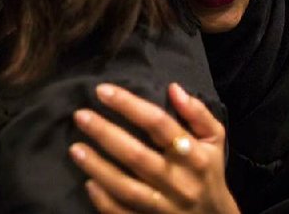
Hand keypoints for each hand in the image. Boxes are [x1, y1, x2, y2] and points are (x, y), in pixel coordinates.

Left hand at [69, 83, 238, 213]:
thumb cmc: (209, 172)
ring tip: (75, 148)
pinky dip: (105, 201)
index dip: (129, 105)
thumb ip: (197, 113)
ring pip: (127, 187)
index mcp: (194, 156)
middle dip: (106, 133)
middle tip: (80, 116)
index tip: (103, 90)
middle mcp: (179, 182)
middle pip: (137, 155)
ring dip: (98, 167)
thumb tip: (174, 87)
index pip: (159, 124)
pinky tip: (88, 183)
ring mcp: (164, 207)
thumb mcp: (214, 140)